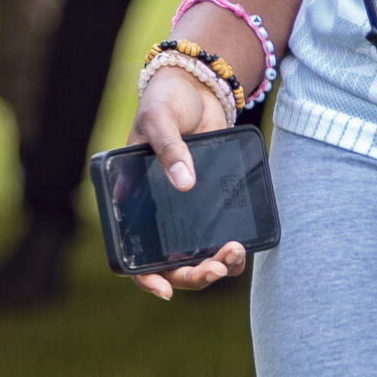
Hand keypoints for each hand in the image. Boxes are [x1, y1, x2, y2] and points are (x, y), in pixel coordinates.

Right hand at [126, 67, 243, 301]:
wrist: (198, 86)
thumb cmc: (166, 102)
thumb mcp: (161, 119)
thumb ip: (169, 147)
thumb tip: (184, 182)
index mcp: (132, 202)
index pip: (132, 254)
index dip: (145, 278)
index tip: (165, 290)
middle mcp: (157, 215)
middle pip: (170, 265)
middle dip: (193, 274)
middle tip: (216, 267)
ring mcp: (185, 212)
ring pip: (196, 257)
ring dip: (215, 265)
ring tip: (234, 253)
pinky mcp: (211, 203)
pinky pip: (217, 236)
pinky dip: (229, 248)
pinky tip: (244, 244)